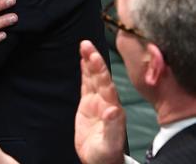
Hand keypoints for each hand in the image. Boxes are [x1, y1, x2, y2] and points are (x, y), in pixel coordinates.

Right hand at [74, 40, 125, 163]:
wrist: (100, 161)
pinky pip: (87, 83)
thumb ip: (112, 127)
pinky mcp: (88, 104)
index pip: (106, 85)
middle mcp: (107, 101)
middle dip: (94, 60)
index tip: (94, 56)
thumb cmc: (106, 155)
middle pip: (100, 77)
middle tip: (86, 44)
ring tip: (83, 45)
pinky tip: (83, 59)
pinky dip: (85, 71)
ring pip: (93, 77)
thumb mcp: (109, 144)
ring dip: (89, 61)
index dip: (100, 70)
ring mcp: (97, 101)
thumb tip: (113, 110)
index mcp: (113, 109)